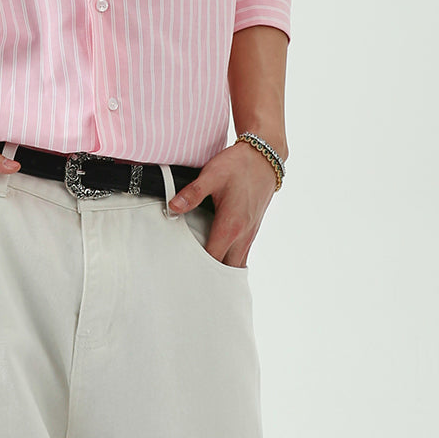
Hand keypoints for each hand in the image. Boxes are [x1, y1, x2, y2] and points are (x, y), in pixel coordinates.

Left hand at [165, 139, 283, 267]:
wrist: (265, 157)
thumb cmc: (239, 165)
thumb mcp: (212, 175)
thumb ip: (192, 193)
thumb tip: (173, 208)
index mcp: (230, 226)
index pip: (213, 260)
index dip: (198, 270)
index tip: (183, 274)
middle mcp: (242, 235)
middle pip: (226, 270)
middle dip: (210, 277)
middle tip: (191, 280)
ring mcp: (250, 233)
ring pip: (237, 264)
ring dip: (222, 270)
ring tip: (202, 274)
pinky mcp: (252, 229)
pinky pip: (242, 254)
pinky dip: (230, 261)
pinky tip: (217, 256)